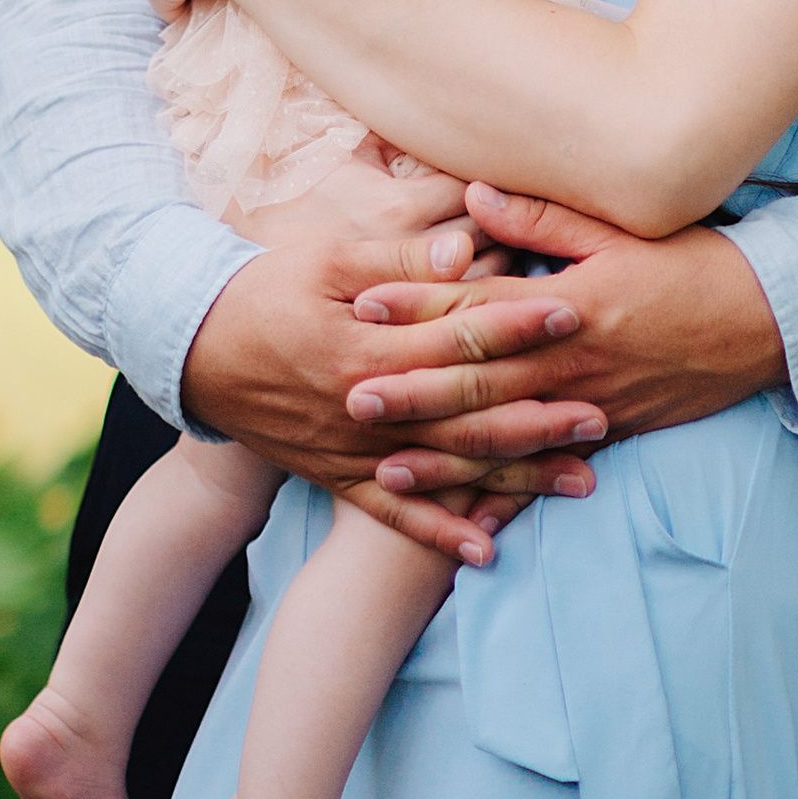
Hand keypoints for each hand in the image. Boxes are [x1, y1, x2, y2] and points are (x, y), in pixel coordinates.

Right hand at [181, 235, 605, 566]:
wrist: (192, 349)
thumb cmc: (265, 288)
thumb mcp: (328, 259)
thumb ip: (402, 263)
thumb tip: (468, 249)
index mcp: (365, 343)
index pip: (456, 334)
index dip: (516, 323)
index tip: (574, 313)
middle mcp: (364, 405)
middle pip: (467, 410)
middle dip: (539, 411)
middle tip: (605, 412)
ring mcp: (352, 450)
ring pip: (447, 467)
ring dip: (516, 476)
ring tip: (582, 479)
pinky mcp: (336, 477)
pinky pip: (395, 514)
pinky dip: (440, 533)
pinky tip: (487, 550)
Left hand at [341, 197, 789, 501]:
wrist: (769, 322)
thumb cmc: (694, 263)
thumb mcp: (621, 229)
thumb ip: (544, 217)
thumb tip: (476, 198)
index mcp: (568, 301)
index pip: (478, 303)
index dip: (417, 304)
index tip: (362, 307)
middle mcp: (572, 358)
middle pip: (478, 377)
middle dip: (411, 390)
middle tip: (348, 397)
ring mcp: (591, 403)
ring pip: (505, 434)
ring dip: (445, 452)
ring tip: (388, 465)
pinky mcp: (611, 432)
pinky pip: (549, 469)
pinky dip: (510, 496)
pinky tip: (472, 518)